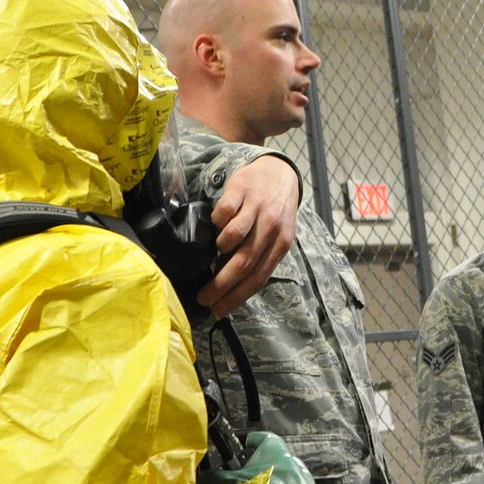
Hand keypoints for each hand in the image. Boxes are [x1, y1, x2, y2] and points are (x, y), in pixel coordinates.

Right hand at [198, 155, 300, 315]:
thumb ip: (259, 257)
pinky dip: (218, 221)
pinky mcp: (241, 190)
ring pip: (235, 236)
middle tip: (203, 297)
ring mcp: (256, 208)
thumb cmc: (273, 211)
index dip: (238, 297)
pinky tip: (216, 223)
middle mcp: (271, 228)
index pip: (259, 278)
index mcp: (280, 244)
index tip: (219, 310)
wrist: (279, 172)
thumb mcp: (274, 236)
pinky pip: (225, 211)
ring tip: (213, 253)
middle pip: (245, 262)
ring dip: (222, 249)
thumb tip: (232, 285)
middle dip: (222, 285)